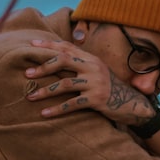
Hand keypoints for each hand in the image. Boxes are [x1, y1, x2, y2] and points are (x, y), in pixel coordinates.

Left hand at [25, 39, 155, 125]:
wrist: (132, 103)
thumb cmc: (110, 88)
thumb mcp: (97, 72)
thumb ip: (81, 65)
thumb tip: (57, 61)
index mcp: (92, 59)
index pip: (67, 47)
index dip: (49, 45)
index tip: (31, 46)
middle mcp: (94, 67)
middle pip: (64, 60)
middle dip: (43, 67)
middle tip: (27, 74)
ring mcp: (96, 83)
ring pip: (65, 84)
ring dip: (45, 91)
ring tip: (30, 96)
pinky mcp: (96, 99)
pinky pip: (72, 104)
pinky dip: (57, 109)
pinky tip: (45, 114)